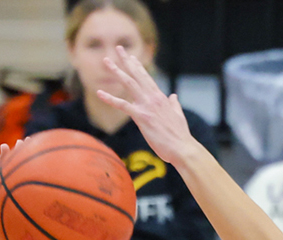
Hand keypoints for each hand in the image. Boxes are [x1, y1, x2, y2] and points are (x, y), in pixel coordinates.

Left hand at [97, 45, 200, 166]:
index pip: (147, 78)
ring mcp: (147, 106)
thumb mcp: (178, 115)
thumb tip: (173, 96)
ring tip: (106, 60)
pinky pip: (122, 105)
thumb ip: (174, 104)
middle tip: (118, 48)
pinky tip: (99, 92)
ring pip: (129, 83)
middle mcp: (153, 98)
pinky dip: (110, 98)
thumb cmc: (180, 136)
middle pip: (137, 75)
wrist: (182, 148)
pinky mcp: (141, 117)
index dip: (138, 66)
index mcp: (161, 98)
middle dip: (126, 60)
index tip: (131, 57)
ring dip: (116, 71)